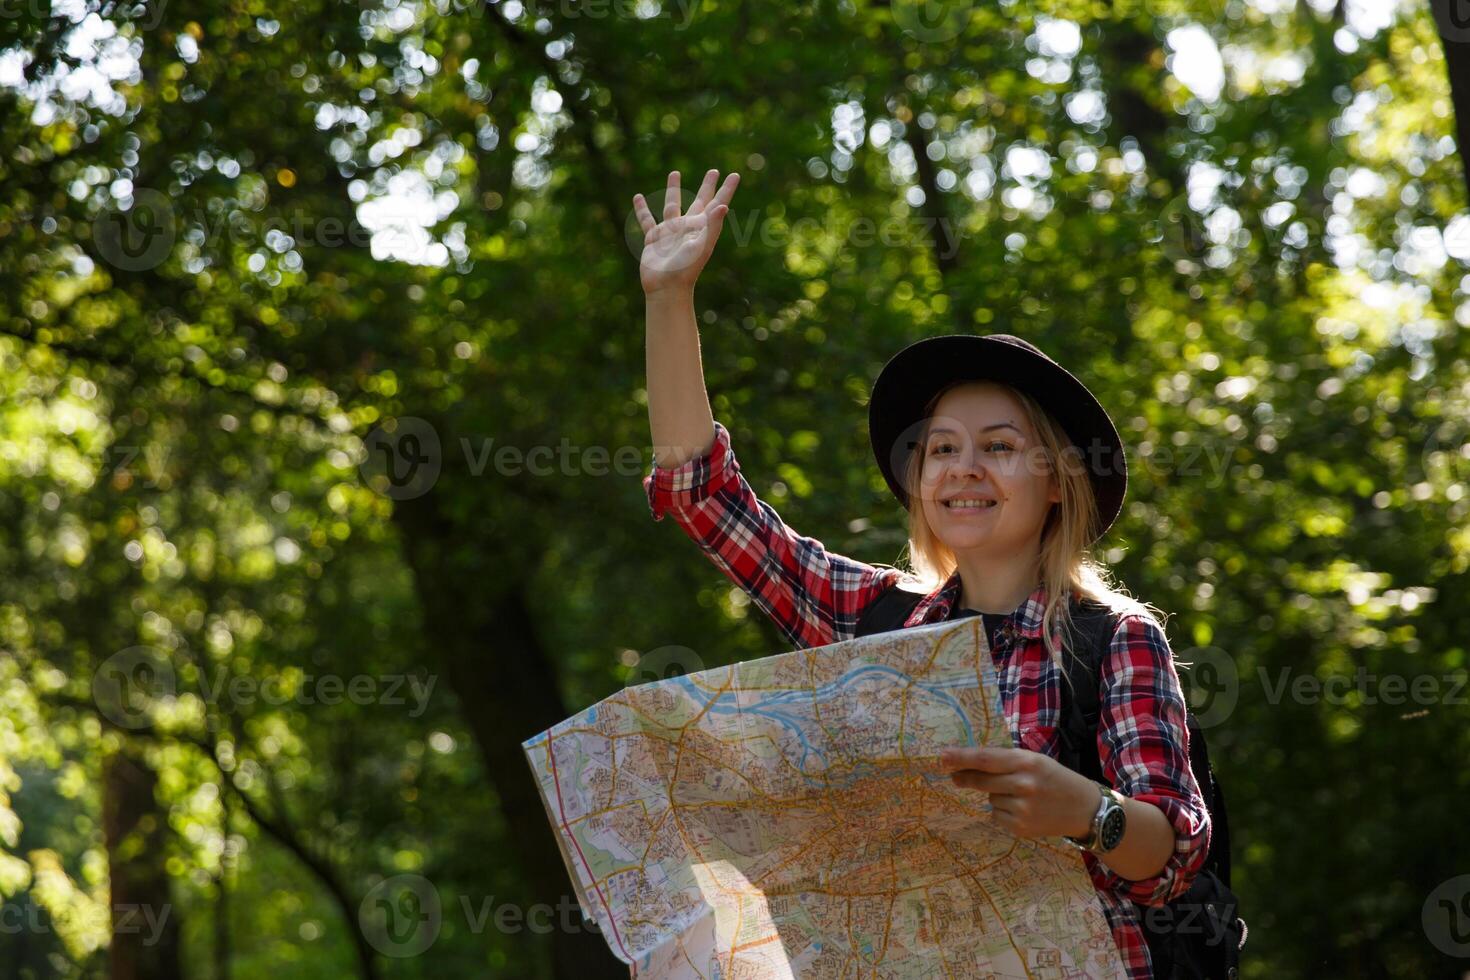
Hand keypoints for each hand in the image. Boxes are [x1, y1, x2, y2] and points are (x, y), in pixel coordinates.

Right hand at [633, 168, 738, 295]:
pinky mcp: (654, 238)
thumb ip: (712, 225)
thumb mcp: (701, 246)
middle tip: (714, 171)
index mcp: (702, 228)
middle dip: (707, 186)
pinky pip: (647, 219)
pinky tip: (638, 197)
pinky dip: (642, 209)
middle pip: (699, 200)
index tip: (735, 175)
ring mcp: (670, 231)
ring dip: (673, 189)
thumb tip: (724, 205)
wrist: (666, 288)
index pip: (717, 203)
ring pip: (672, 204)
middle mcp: (687, 227)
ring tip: (674, 173)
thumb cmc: (686, 269)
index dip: (726, 190)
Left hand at [939, 746, 1100, 840]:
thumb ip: (1003, 763)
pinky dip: (1003, 811)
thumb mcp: (1034, 761)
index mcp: (1027, 762)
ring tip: (1022, 795)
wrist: (1084, 809)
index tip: (942, 756)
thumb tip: (962, 768)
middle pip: (981, 780)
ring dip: (996, 794)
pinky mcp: (1020, 828)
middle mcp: (1024, 785)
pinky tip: (1023, 809)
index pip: (986, 759)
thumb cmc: (1055, 779)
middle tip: (954, 775)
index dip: (961, 757)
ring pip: (989, 798)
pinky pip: (996, 815)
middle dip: (964, 776)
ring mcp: (1022, 809)